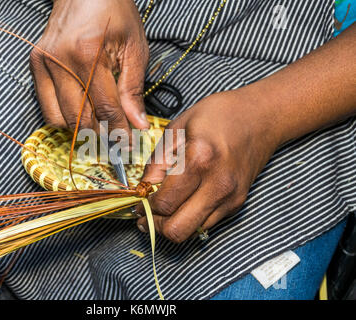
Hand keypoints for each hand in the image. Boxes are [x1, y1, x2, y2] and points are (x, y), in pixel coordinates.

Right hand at [29, 0, 149, 133]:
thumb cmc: (114, 14)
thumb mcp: (134, 48)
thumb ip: (133, 89)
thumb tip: (137, 125)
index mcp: (89, 53)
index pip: (105, 107)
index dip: (119, 130)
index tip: (128, 143)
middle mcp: (61, 60)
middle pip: (79, 117)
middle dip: (100, 133)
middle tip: (115, 136)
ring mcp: (44, 62)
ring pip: (60, 118)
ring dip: (81, 127)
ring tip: (98, 123)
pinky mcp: (35, 64)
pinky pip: (46, 107)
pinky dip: (63, 117)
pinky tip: (80, 109)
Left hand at [136, 90, 281, 242]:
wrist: (261, 117)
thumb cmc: (219, 116)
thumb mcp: (177, 128)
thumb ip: (156, 162)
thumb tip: (143, 189)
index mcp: (199, 159)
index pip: (165, 203)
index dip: (144, 207)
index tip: (138, 201)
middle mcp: (218, 184)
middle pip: (178, 230)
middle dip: (155, 226)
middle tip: (146, 213)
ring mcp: (230, 198)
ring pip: (191, 233)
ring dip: (172, 225)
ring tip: (164, 208)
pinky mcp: (237, 204)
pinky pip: (206, 225)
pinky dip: (189, 219)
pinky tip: (183, 203)